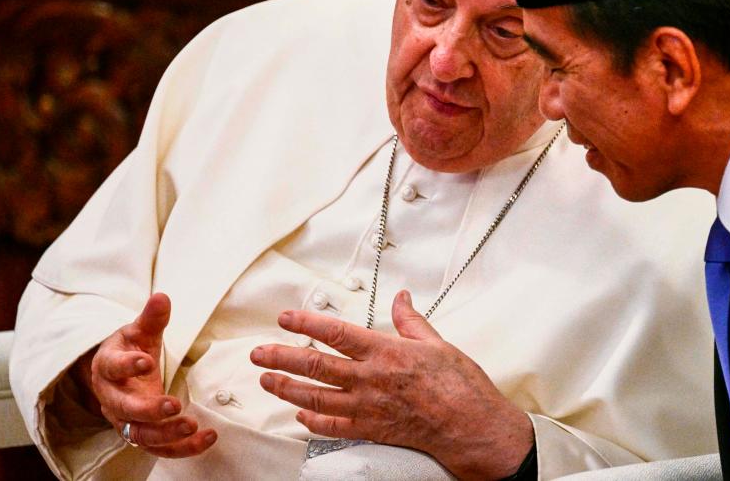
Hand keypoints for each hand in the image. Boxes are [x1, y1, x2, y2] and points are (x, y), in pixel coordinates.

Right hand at [77, 292, 216, 456]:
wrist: (117, 374)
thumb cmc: (131, 349)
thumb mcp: (139, 331)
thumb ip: (152, 318)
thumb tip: (162, 297)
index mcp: (108, 367)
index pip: (112, 368)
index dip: (127, 366)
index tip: (146, 361)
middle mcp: (112, 398)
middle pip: (124, 410)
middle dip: (148, 410)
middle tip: (173, 406)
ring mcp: (125, 420)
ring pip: (140, 435)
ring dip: (167, 435)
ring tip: (193, 426)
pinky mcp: (142, 434)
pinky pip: (160, 448)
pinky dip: (182, 448)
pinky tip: (207, 438)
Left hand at [251, 290, 532, 479]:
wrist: (470, 425)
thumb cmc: (458, 385)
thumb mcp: (437, 343)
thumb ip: (411, 321)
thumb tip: (402, 299)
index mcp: (386, 352)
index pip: (336, 334)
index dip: (306, 323)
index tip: (285, 317)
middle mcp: (370, 379)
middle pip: (316, 366)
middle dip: (282, 358)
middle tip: (258, 353)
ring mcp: (368, 407)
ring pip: (316, 398)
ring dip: (287, 389)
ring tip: (267, 381)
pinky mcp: (371, 430)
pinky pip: (333, 426)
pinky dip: (312, 421)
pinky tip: (300, 416)